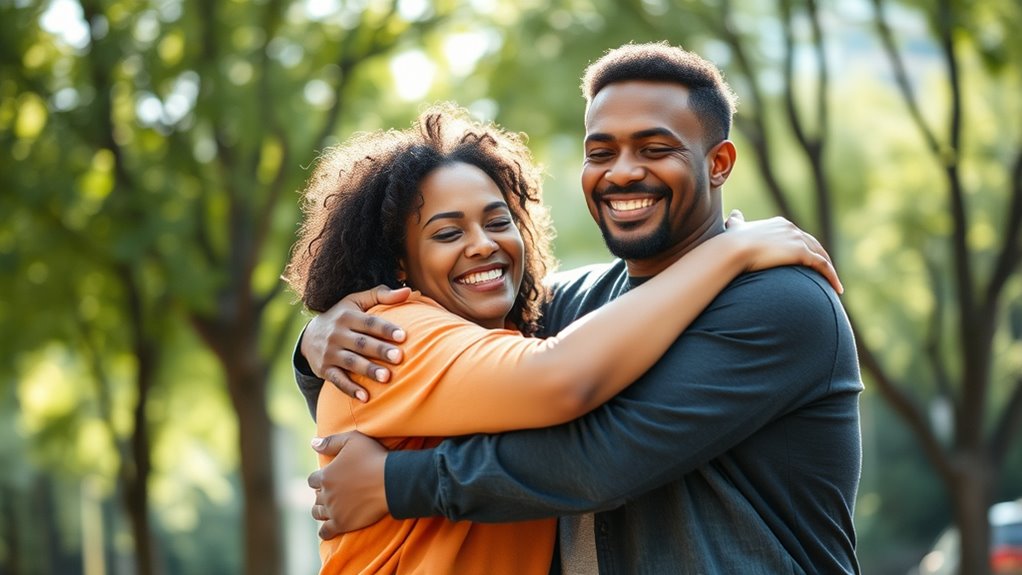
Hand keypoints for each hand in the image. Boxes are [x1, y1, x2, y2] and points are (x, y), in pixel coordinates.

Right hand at [301, 286, 410, 400]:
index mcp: (347, 316)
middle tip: (399, 358)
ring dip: (368, 370)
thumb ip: (382, 295)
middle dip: (380, 351)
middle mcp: (337, 334)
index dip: (386, 329)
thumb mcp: (357, 301)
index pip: (369, 323)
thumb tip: (409, 291)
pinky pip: (337, 380)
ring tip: (386, 378)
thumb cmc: (342, 316)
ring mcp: (330, 353)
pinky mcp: (324, 370)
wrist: (309, 335)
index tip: (403, 336)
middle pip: (362, 343)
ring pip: (351, 362)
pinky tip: (365, 397)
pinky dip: (350, 389)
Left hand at [308, 432, 389, 538]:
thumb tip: (313, 444)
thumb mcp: (352, 440)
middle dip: (323, 494)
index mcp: (325, 475)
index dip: (320, 479)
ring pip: (318, 513)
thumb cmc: (373, 457)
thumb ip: (331, 442)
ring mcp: (333, 510)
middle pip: (316, 497)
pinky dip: (325, 531)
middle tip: (335, 493)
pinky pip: (326, 531)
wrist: (391, 481)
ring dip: (322, 510)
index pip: (312, 480)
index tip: (330, 479)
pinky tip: (330, 529)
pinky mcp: (343, 524)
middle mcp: (326, 494)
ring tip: (332, 508)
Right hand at [724, 210, 843, 293]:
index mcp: (780, 223)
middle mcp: (793, 229)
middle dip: (821, 258)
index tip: (808, 260)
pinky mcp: (801, 253)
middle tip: (826, 273)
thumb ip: (737, 221)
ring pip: (821, 255)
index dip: (805, 248)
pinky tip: (836, 289)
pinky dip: (832, 277)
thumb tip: (734, 213)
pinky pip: (823, 266)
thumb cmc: (732, 241)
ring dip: (830, 270)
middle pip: (814, 244)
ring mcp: (798, 240)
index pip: (799, 236)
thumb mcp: (736, 227)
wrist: (734, 249)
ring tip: (834, 285)